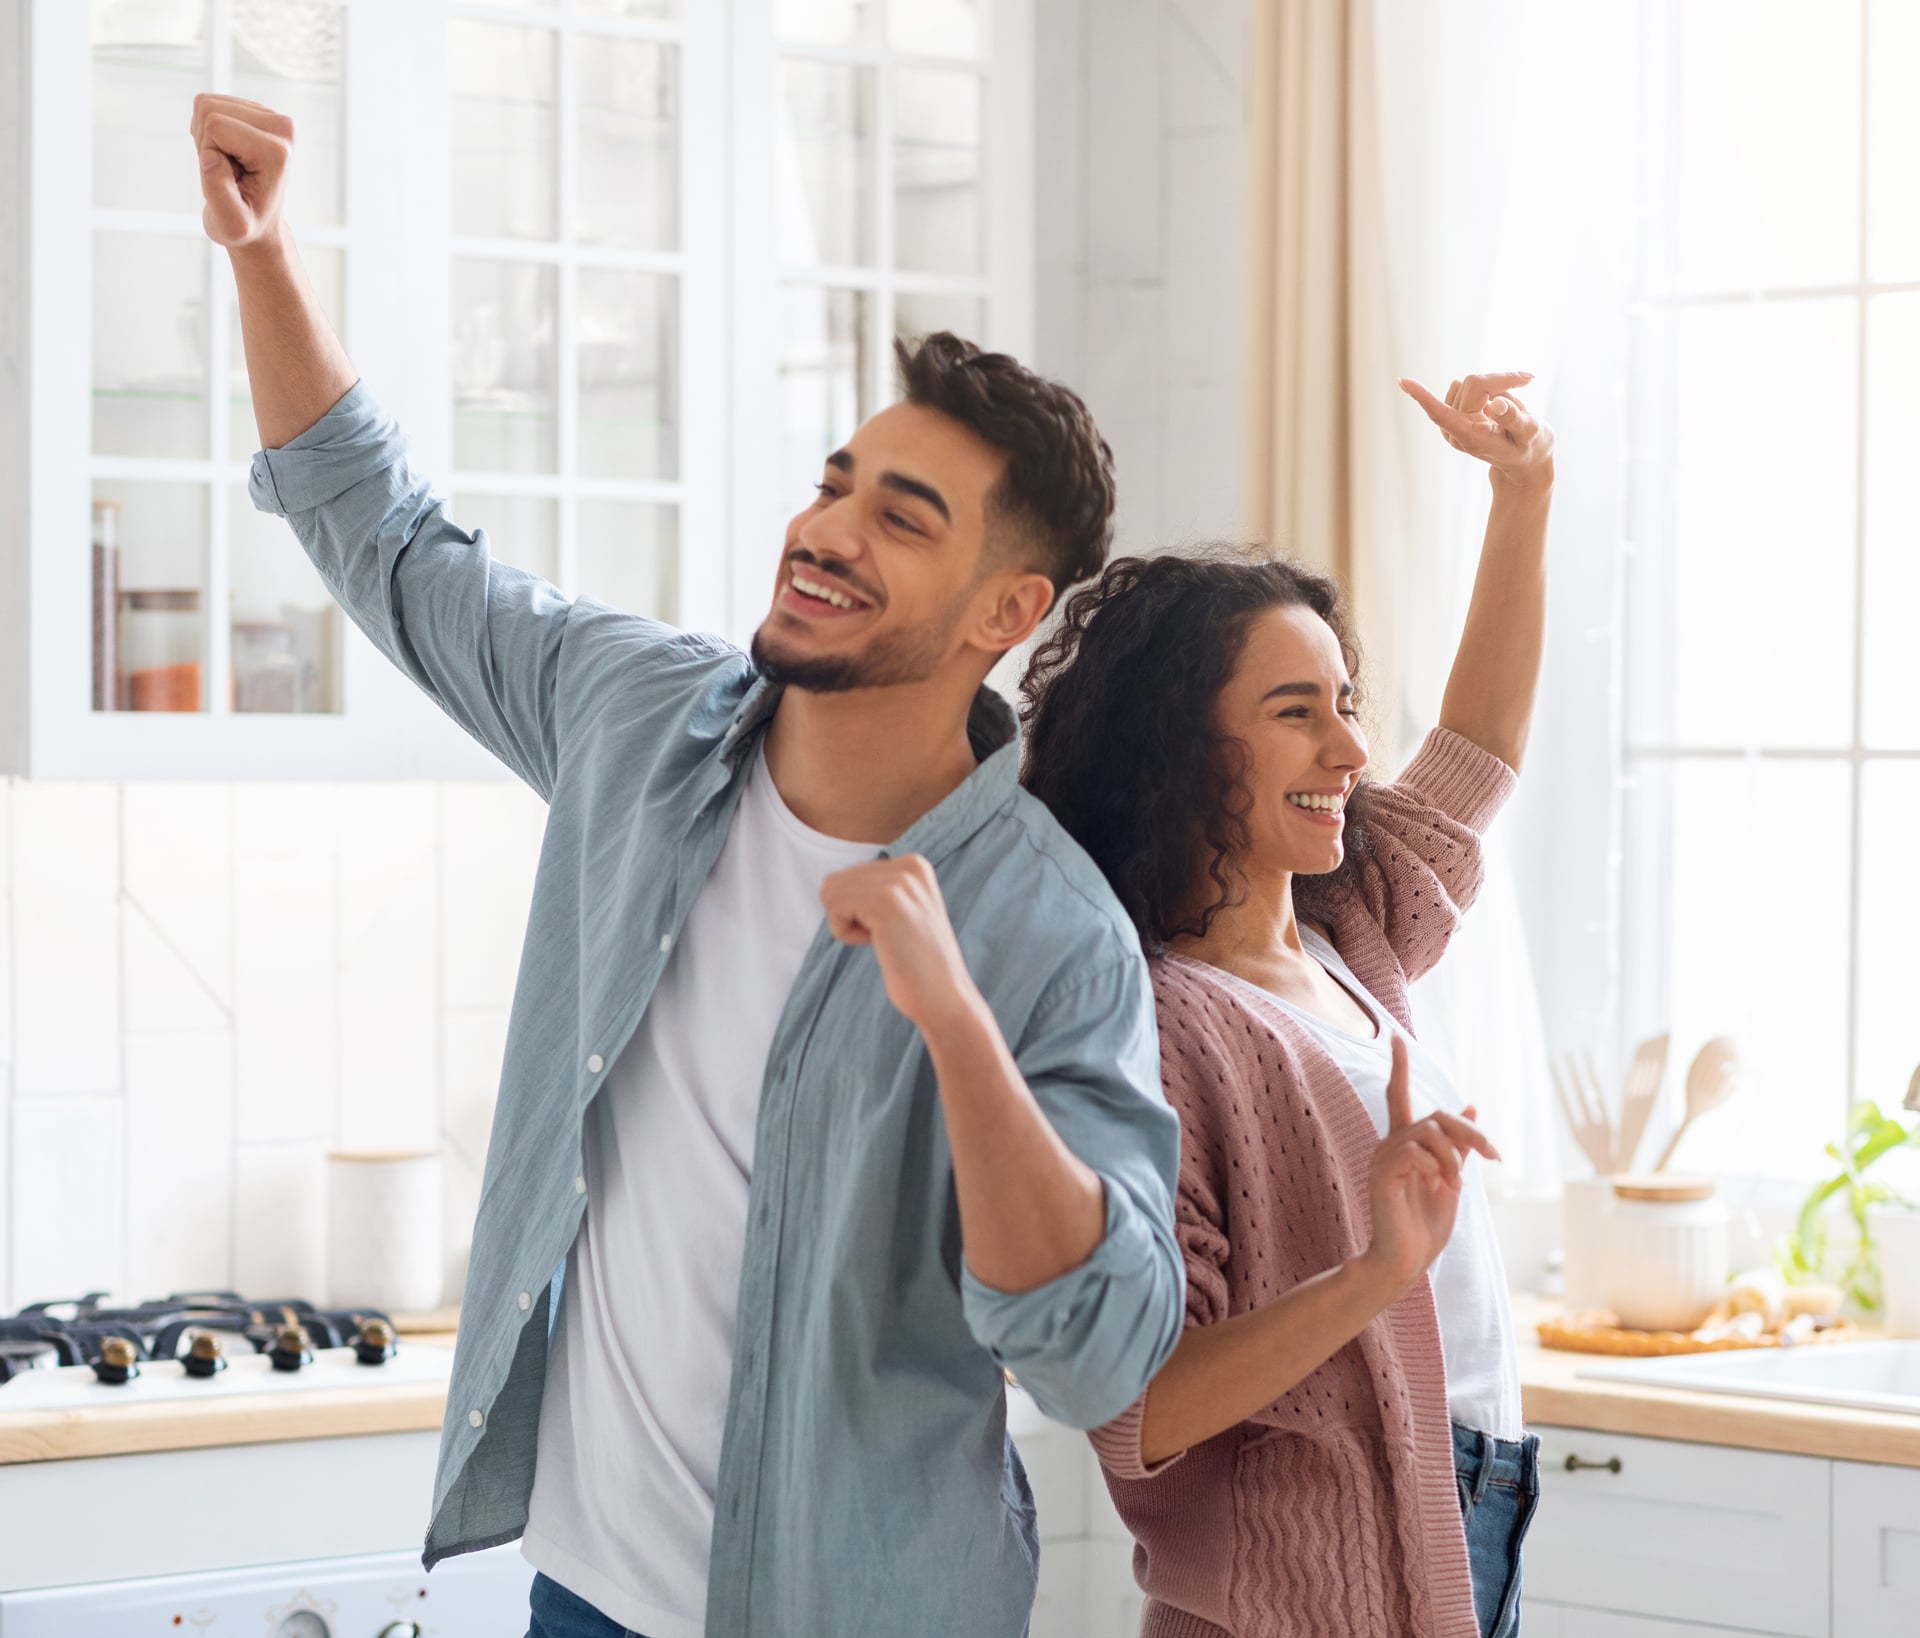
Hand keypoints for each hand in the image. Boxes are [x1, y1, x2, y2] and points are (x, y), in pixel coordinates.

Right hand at [191, 94, 293, 247]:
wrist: (259, 224)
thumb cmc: (245, 227)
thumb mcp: (231, 224)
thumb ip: (219, 194)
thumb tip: (211, 157)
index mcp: (277, 151)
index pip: (215, 126)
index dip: (208, 154)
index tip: (228, 179)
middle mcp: (281, 126)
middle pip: (209, 109)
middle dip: (205, 143)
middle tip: (225, 172)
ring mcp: (271, 116)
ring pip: (206, 104)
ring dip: (205, 137)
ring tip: (226, 165)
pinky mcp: (257, 111)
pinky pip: (209, 105)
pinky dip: (207, 131)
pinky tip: (225, 153)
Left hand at [821, 855, 980, 1035]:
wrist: (943, 996)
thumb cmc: (915, 963)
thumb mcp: (901, 910)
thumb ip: (874, 889)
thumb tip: (828, 884)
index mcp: (913, 864)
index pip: (846, 875)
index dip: (857, 911)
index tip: (891, 929)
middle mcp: (909, 865)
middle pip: (835, 882)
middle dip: (849, 916)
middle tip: (887, 938)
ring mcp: (899, 882)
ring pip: (831, 893)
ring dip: (847, 926)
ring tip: (884, 941)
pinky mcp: (886, 901)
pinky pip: (835, 907)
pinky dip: (845, 933)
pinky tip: (878, 944)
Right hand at [1358, 1036, 1500, 1297]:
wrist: (1405, 1261)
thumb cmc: (1426, 1226)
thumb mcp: (1451, 1178)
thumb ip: (1458, 1145)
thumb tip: (1471, 1107)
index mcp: (1404, 1144)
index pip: (1398, 1095)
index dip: (1399, 1068)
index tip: (1396, 1039)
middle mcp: (1390, 1144)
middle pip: (1435, 1116)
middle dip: (1468, 1133)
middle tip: (1494, 1155)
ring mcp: (1383, 1157)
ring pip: (1430, 1132)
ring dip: (1453, 1158)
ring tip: (1458, 1185)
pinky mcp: (1381, 1172)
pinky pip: (1416, 1151)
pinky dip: (1436, 1168)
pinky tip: (1438, 1187)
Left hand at [1399, 371, 1554, 493]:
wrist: (1525, 459)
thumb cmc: (1530, 448)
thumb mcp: (1531, 433)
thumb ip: (1513, 418)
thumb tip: (1495, 402)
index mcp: (1470, 436)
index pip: (1442, 413)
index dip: (1424, 397)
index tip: (1403, 381)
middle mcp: (1455, 429)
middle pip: (1473, 384)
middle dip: (1501, 381)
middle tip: (1526, 383)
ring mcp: (1453, 421)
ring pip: (1472, 381)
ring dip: (1497, 386)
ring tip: (1511, 408)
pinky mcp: (1455, 411)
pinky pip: (1472, 385)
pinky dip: (1491, 388)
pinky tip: (1500, 405)